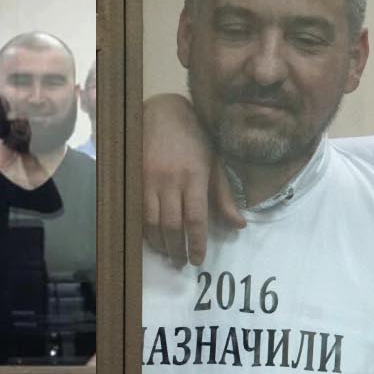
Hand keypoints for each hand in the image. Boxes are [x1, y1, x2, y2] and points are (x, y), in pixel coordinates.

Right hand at [143, 94, 241, 265]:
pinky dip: (143, 229)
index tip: (197, 260)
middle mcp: (171, 180)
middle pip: (172, 225)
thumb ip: (224, 196)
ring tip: (167, 253)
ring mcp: (149, 179)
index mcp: (195, 176)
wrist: (163, 112)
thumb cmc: (195, 137)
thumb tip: (239, 225)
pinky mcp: (134, 177)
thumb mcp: (215, 162)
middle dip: (177, 248)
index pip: (196, 219)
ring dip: (159, 243)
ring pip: (151, 222)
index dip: (196, 243)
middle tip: (181, 262)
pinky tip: (150, 237)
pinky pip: (136, 211)